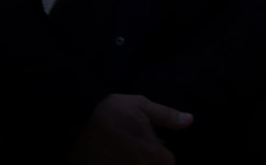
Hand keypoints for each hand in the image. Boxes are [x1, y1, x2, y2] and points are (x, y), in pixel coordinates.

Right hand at [66, 94, 191, 164]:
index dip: (163, 152)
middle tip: (137, 143)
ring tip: (126, 147)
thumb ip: (167, 116)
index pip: (170, 162)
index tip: (155, 142)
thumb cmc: (111, 113)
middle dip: (150, 157)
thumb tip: (190, 121)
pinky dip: (123, 162)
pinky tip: (116, 154)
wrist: (75, 127)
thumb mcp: (140, 106)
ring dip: (137, 159)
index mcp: (156, 155)